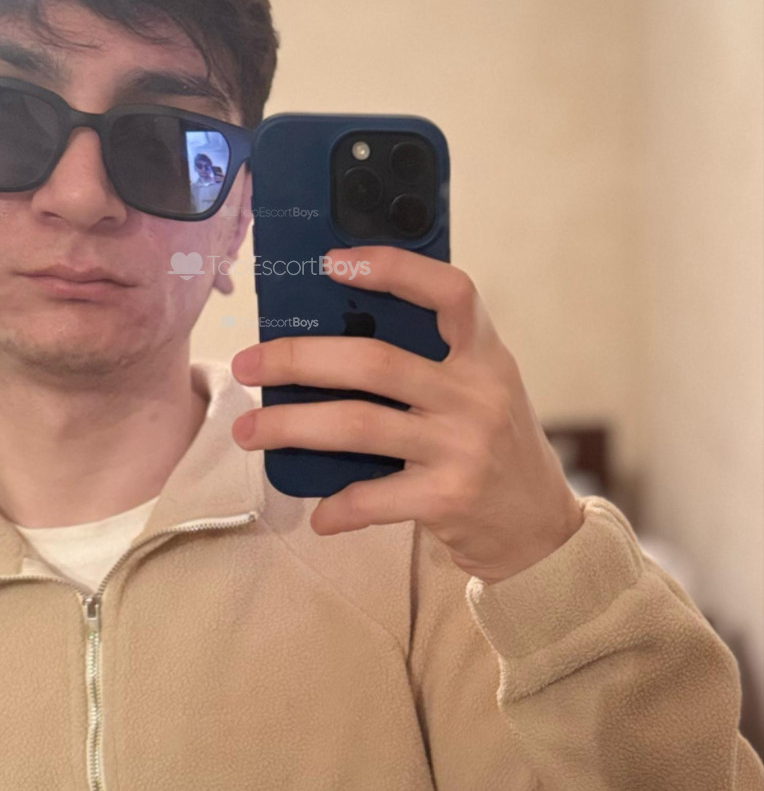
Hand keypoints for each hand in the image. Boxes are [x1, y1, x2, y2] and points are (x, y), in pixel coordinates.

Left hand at [230, 245, 583, 583]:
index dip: (392, 269)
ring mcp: (463, 447)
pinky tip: (316, 513)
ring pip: (358, 424)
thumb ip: (430, 359)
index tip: (333, 262)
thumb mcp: (479, 387)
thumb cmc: (493, 443)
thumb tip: (330, 331)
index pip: (450, 291)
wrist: (542, 528)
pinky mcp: (448, 498)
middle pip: (374, 361)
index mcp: (485, 354)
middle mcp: (476, 394)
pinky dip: (337, 505)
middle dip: (297, 359)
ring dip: (290, 426)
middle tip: (248, 364)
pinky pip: (374, 496)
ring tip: (248, 429)